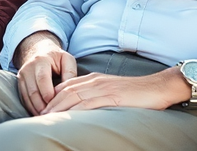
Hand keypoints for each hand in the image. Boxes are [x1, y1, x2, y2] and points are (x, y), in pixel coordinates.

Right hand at [16, 40, 77, 114]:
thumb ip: (70, 73)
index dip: (48, 94)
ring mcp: (22, 76)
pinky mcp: (19, 83)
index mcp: (41, 61)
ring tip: (47, 118)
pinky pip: (24, 99)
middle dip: (43, 106)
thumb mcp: (67, 60)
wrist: (39, 52)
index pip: (42, 79)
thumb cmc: (56, 58)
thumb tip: (70, 91)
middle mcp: (28, 68)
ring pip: (27, 97)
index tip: (57, 105)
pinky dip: (32, 108)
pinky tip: (40, 115)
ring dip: (37, 110)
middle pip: (33, 91)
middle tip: (53, 116)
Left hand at [41, 71, 174, 113]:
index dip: (52, 97)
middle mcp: (94, 81)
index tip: (43, 109)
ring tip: (47, 119)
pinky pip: (89, 103)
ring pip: (73, 96)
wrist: (157, 87)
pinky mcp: (111, 97)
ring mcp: (102, 88)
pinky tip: (68, 118)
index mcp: (93, 79)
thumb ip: (96, 96)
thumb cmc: (136, 93)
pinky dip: (75, 111)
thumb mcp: (111, 91)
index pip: (66, 86)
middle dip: (50, 104)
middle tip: (39, 116)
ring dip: (58, 108)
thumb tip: (83, 108)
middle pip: (65, 91)